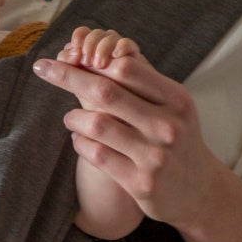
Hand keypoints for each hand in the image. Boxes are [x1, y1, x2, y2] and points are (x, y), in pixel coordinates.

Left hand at [33, 27, 224, 230]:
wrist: (200, 193)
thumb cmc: (177, 139)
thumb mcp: (173, 107)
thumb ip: (143, 80)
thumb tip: (103, 48)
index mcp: (176, 100)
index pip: (126, 68)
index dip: (92, 60)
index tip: (69, 54)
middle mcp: (168, 126)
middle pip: (106, 92)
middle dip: (68, 75)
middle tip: (42, 67)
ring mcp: (155, 157)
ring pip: (97, 124)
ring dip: (74, 118)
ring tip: (71, 118)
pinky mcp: (141, 183)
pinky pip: (96, 155)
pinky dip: (80, 143)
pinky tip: (81, 140)